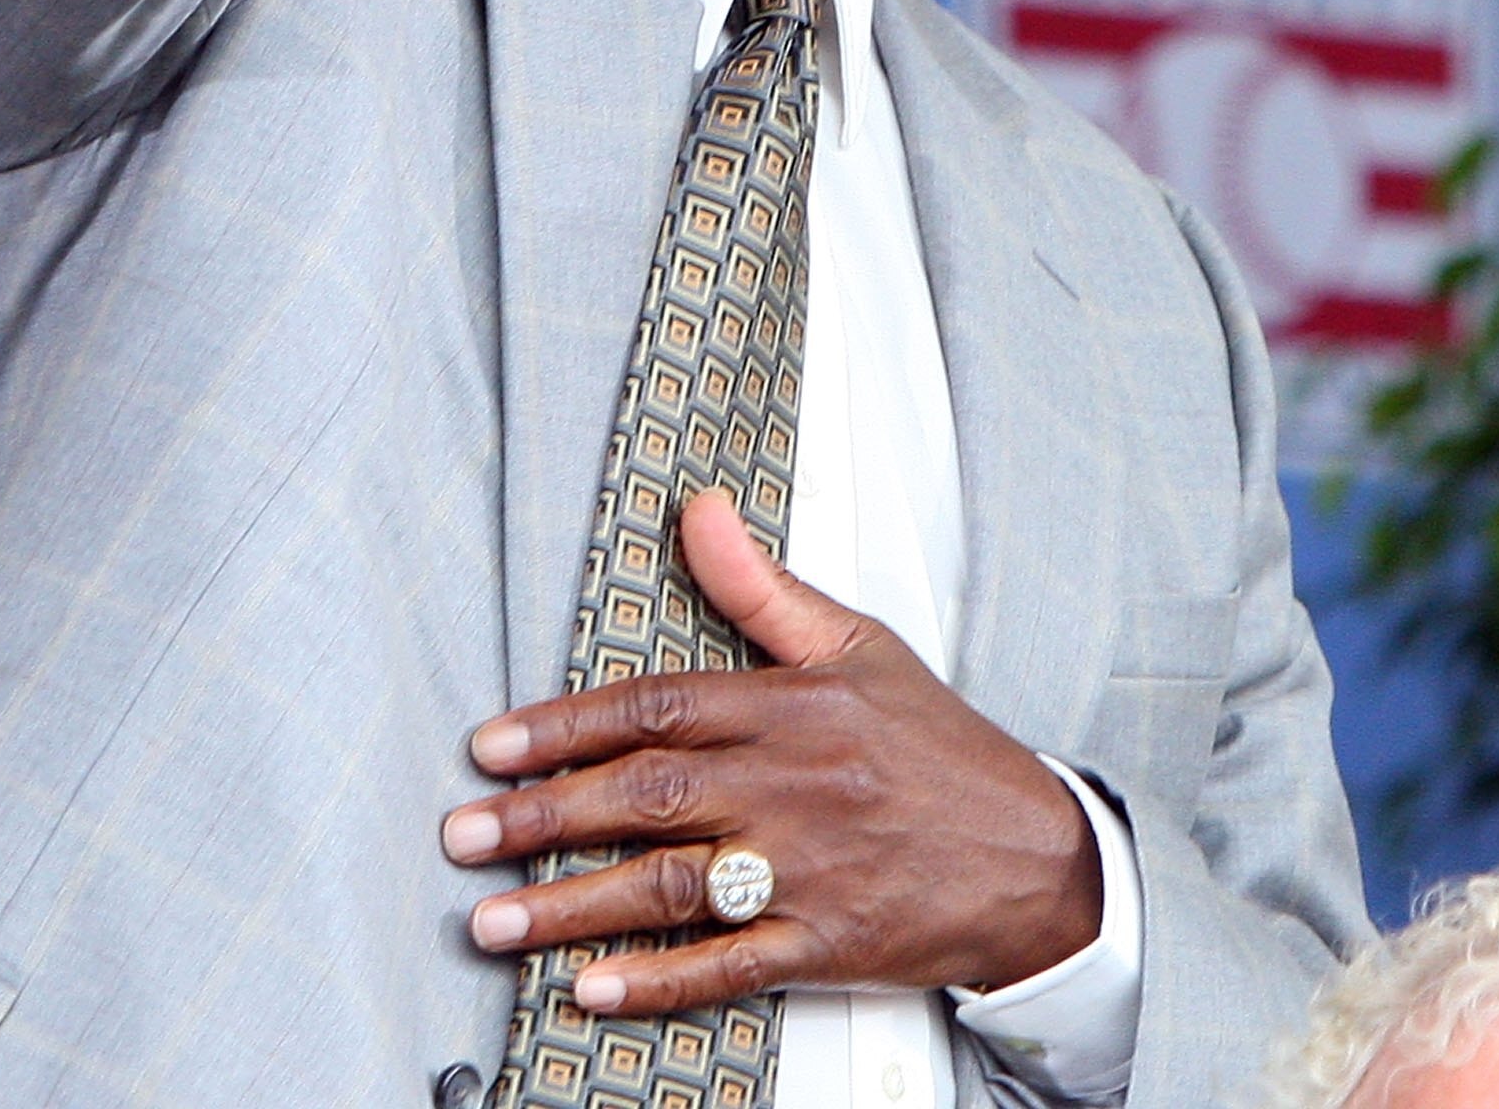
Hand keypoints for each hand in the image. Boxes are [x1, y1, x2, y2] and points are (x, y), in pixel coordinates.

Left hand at [441, 488, 1100, 1014]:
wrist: (1033, 855)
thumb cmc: (938, 748)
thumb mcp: (859, 645)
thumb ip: (764, 588)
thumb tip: (701, 513)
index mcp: (795, 706)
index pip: (660, 707)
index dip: (567, 726)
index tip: (494, 747)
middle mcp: (794, 785)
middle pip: (649, 795)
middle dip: (544, 817)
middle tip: (465, 835)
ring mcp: (807, 870)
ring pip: (671, 885)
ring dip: (572, 905)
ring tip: (493, 919)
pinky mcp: (825, 945)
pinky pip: (727, 967)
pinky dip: (656, 979)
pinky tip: (590, 984)